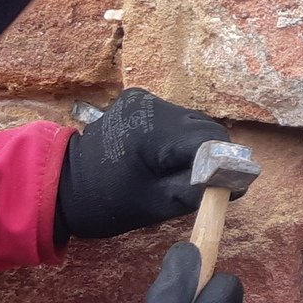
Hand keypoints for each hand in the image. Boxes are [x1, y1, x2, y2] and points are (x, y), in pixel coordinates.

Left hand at [56, 88, 233, 240]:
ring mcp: (142, 98)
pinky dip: (176, 137)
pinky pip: (174, 118)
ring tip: (171, 170)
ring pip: (192, 122)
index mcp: (154, 131)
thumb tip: (240, 180)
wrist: (62, 185)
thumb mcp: (158, 204)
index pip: (211, 140)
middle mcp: (150, 105)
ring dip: (192, 146)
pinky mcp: (137, 99)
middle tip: (193, 184)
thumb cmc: (108, 202)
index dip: (223, 164)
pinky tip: (158, 155)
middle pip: (205, 128)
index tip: (223, 187)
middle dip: (208, 156)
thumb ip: (200, 189)